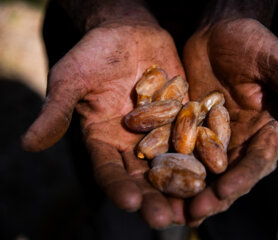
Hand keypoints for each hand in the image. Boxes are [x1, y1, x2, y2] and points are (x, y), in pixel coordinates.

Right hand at [22, 22, 185, 227]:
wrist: (128, 32)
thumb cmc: (94, 54)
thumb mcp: (72, 79)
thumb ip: (57, 111)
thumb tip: (28, 144)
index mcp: (105, 142)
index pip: (109, 172)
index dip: (118, 188)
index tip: (131, 202)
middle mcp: (133, 144)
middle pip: (144, 177)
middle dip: (154, 197)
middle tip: (166, 218)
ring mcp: (162, 131)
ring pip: (172, 163)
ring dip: (183, 184)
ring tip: (195, 202)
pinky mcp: (184, 116)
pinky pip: (195, 135)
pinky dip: (204, 151)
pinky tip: (215, 166)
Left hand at [183, 18, 277, 225]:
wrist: (217, 33)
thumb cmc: (250, 42)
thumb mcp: (273, 60)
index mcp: (266, 128)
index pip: (259, 158)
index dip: (244, 175)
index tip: (226, 189)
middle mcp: (242, 139)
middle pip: (231, 173)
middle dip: (215, 194)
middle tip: (195, 212)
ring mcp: (215, 137)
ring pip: (206, 171)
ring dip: (192, 191)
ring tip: (175, 211)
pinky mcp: (192, 129)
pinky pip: (183, 153)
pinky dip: (174, 170)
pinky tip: (159, 183)